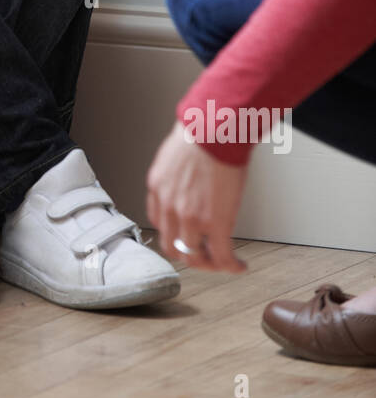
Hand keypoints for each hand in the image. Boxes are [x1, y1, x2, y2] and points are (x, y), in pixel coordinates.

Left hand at [146, 119, 248, 272]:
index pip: (160, 224)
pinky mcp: (215, 223)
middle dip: (190, 255)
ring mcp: (190, 218)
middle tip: (205, 256)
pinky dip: (230, 266)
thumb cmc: (201, 134)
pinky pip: (221, 256)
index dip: (175, 234)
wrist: (214, 131)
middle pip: (173, 247)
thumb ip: (176, 175)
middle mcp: (169, 207)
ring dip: (209, 264)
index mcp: (158, 189)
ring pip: (195, 257)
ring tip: (223, 262)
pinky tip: (239, 266)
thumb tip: (189, 179)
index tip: (187, 235)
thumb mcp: (174, 155)